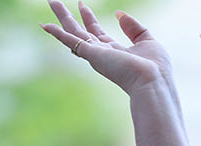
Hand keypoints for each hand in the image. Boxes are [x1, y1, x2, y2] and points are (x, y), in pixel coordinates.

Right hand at [42, 1, 168, 95]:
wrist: (153, 82)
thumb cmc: (155, 67)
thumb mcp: (147, 40)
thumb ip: (133, 27)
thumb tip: (119, 14)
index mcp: (115, 52)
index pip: (97, 33)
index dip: (89, 18)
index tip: (82, 5)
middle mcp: (102, 54)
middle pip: (81, 32)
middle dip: (69, 17)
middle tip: (56, 2)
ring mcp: (96, 55)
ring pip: (73, 33)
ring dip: (62, 17)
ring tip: (51, 1)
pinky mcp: (92, 55)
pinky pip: (71, 41)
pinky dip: (57, 33)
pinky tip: (45, 25)